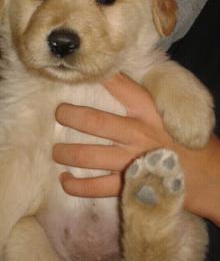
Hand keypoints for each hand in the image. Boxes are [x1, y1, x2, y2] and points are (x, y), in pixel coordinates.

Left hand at [53, 73, 219, 225]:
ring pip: (90, 156)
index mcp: (149, 111)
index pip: (120, 87)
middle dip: (71, 116)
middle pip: (95, 122)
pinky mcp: (130, 185)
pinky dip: (77, 186)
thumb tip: (117, 85)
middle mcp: (138, 133)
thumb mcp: (171, 114)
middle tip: (59, 113)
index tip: (81, 73)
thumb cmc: (186, 142)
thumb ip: (146, 101)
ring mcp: (132, 160)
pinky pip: (97, 187)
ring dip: (67, 153)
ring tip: (56, 152)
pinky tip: (65, 182)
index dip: (99, 79)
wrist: (209, 176)